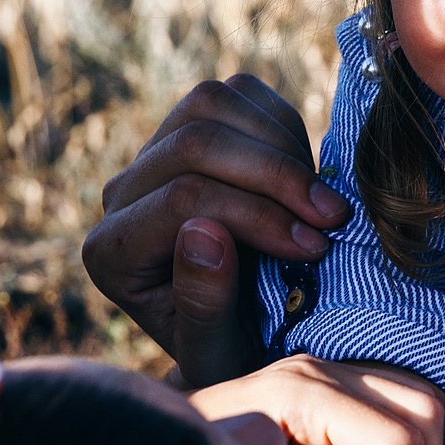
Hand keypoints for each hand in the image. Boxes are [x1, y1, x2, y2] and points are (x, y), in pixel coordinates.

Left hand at [83, 75, 350, 383]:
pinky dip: (282, 124)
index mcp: (111, 252)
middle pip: (194, 143)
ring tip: (324, 201)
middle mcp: (120, 195)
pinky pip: (235, 91)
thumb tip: (205, 232)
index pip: (182, 200)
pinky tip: (309, 175)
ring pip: (210, 103)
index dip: (256, 215)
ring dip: (281, 145)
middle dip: (275, 176)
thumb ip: (205, 304)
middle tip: (334, 218)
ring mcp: (152, 152)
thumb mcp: (222, 353)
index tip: (316, 248)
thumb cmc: (233, 351)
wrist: (245, 333)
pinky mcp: (188, 124)